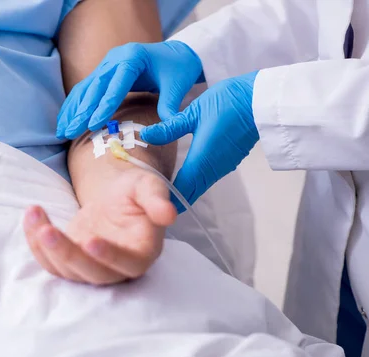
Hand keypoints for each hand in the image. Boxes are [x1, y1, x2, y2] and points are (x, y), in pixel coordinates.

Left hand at [23, 170, 175, 284]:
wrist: (115, 198)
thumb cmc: (135, 191)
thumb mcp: (148, 186)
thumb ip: (156, 199)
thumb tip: (169, 214)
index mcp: (142, 252)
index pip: (127, 263)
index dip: (109, 256)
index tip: (91, 240)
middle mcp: (117, 268)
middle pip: (92, 273)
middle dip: (67, 254)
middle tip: (48, 231)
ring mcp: (91, 268)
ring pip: (67, 271)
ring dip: (46, 247)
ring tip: (34, 214)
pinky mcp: (70, 263)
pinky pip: (51, 262)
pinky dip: (36, 244)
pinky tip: (32, 217)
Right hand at [56, 41, 202, 139]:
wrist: (174, 55)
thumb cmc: (177, 70)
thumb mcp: (177, 86)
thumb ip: (170, 106)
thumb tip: (164, 129)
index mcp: (133, 57)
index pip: (116, 83)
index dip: (104, 104)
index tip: (94, 124)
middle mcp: (114, 59)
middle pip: (94, 86)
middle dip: (82, 111)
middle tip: (72, 132)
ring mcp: (105, 65)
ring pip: (84, 89)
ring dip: (72, 111)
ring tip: (62, 131)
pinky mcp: (102, 74)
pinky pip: (84, 91)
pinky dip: (74, 107)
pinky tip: (65, 122)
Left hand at [140, 71, 259, 211]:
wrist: (262, 101)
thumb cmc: (228, 103)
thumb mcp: (193, 113)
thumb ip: (169, 128)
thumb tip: (145, 135)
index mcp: (201, 161)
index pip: (181, 190)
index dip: (167, 198)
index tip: (152, 204)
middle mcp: (213, 170)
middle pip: (191, 192)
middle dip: (174, 198)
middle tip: (155, 201)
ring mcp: (223, 166)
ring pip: (199, 185)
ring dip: (185, 190)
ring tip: (164, 190)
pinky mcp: (229, 160)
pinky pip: (208, 177)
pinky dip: (195, 181)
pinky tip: (184, 174)